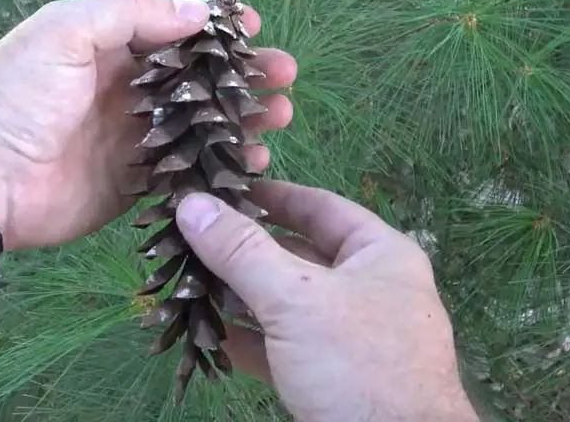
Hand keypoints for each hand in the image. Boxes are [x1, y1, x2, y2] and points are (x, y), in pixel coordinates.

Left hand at [0, 0, 296, 249]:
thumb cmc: (18, 95)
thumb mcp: (65, 31)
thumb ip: (130, 11)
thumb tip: (197, 11)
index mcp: (108, 47)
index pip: (173, 29)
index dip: (215, 29)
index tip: (254, 29)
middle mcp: (126, 90)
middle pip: (198, 78)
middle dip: (243, 75)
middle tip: (284, 76)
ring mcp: (134, 139)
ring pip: (201, 124)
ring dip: (242, 118)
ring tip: (280, 116)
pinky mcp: (135, 183)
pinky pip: (188, 171)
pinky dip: (221, 165)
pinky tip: (251, 162)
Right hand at [174, 181, 478, 421]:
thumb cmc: (357, 363)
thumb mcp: (295, 298)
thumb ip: (241, 251)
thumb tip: (190, 203)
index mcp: (380, 255)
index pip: (320, 206)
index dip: (272, 194)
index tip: (222, 187)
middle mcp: (369, 291)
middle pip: (299, 256)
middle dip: (246, 250)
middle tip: (192, 236)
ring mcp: (351, 340)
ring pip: (287, 305)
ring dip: (241, 296)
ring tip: (189, 282)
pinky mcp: (331, 381)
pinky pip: (283, 349)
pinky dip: (248, 341)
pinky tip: (209, 335)